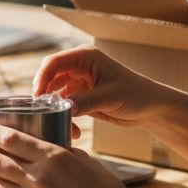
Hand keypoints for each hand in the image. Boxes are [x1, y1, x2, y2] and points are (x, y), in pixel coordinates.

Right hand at [32, 45, 165, 139]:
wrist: (150, 108)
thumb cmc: (134, 94)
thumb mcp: (108, 97)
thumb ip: (84, 102)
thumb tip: (62, 109)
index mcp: (85, 57)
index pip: (54, 62)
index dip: (42, 78)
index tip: (38, 97)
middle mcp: (78, 67)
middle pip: (49, 77)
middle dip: (44, 95)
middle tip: (42, 113)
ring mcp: (78, 82)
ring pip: (54, 93)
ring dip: (54, 108)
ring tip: (57, 123)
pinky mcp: (80, 97)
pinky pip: (63, 106)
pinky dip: (64, 117)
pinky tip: (73, 130)